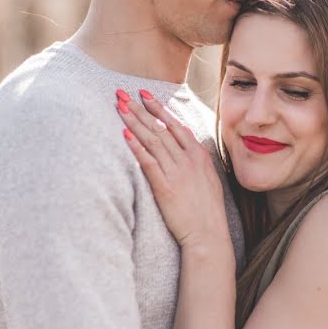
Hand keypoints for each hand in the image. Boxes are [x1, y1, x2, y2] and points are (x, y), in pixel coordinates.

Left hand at [116, 89, 232, 253]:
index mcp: (199, 156)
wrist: (208, 234)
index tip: (145, 96)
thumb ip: (196, 161)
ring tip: (119, 107)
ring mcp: (177, 172)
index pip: (176, 125)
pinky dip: (137, 147)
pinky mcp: (165, 186)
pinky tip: (125, 135)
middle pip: (160, 128)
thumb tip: (186, 146)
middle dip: (140, 109)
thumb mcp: (208, 180)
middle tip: (122, 93)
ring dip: (134, 122)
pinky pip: (148, 162)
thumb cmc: (207, 211)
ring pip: (152, 140)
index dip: (159, 109)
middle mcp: (188, 160)